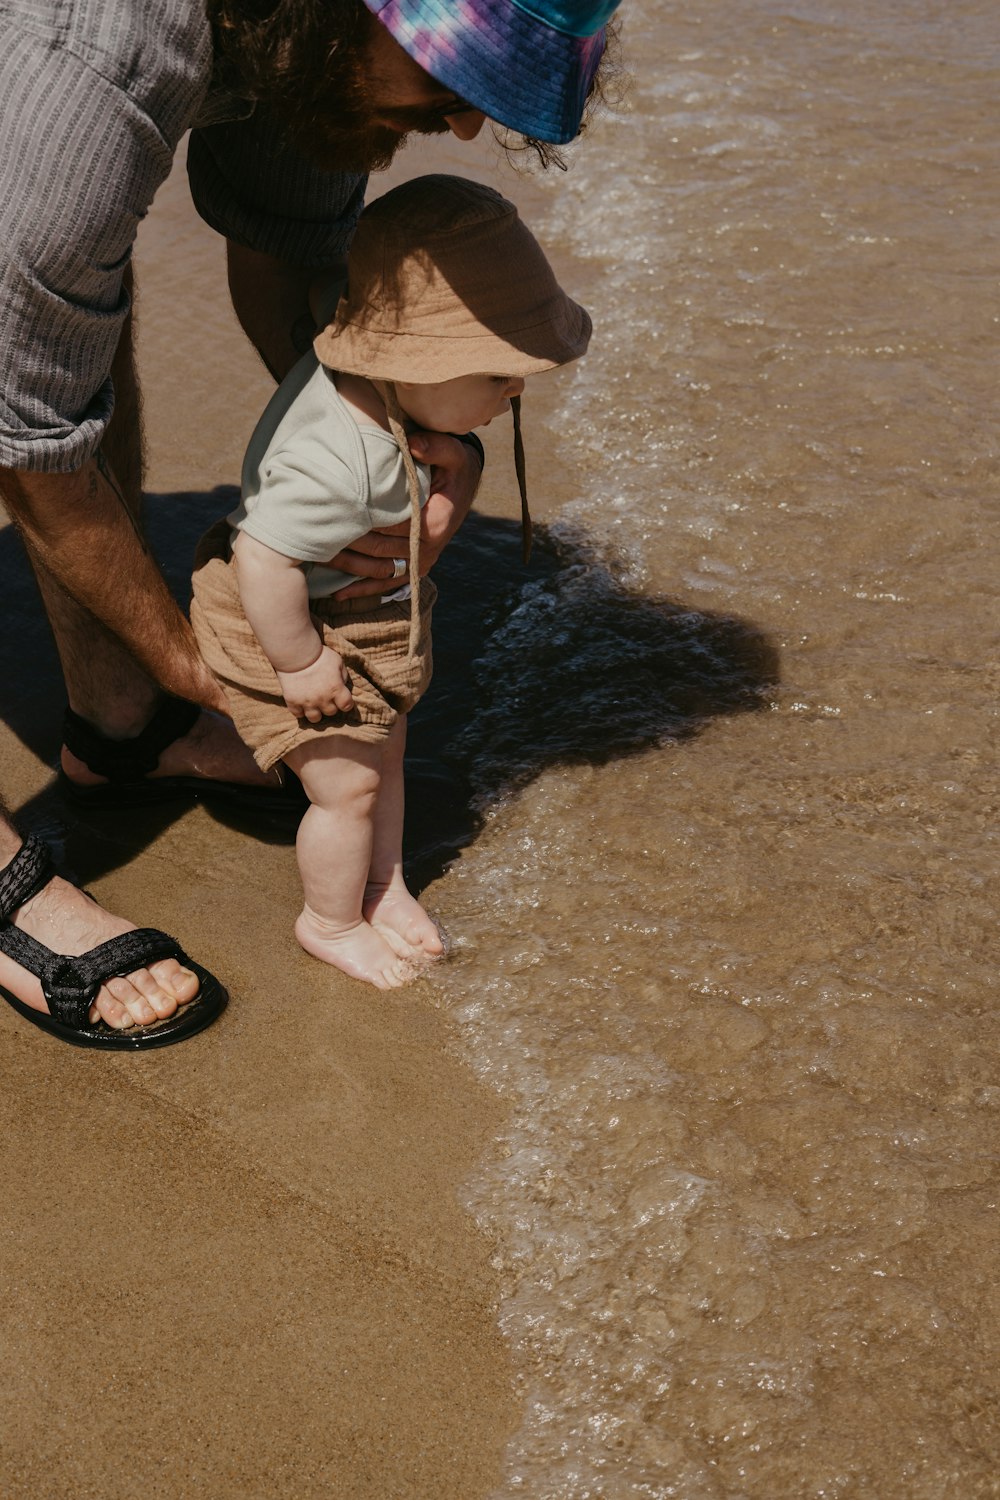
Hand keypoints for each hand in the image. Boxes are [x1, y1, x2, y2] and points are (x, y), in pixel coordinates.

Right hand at [276, 646, 353, 722]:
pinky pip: (298, 715)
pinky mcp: (293, 702)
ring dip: (316, 712)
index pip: (347, 706)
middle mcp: (323, 699)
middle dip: (330, 705)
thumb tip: (343, 685)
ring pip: (315, 719)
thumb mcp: (337, 661)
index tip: (341, 699)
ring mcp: (307, 702)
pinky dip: (300, 711)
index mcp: (336, 689)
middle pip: (331, 712)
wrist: (295, 653)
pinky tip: (301, 703)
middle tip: (326, 697)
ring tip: (314, 704)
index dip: (345, 703)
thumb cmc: (319, 655)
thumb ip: (342, 675)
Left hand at [328, 431, 481, 599]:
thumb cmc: (453, 467)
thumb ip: (435, 446)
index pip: (389, 525)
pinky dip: (363, 589)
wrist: (464, 484)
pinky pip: (387, 583)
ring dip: (348, 567)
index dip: (361, 520)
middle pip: (379, 550)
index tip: (333, 512)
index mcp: (433, 524)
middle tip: (315, 536)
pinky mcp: (414, 568)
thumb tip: (414, 445)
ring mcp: (421, 562)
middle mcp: (427, 549)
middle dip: (347, 544)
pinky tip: (339, 593)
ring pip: (378, 570)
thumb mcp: (452, 452)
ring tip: (318, 558)